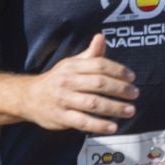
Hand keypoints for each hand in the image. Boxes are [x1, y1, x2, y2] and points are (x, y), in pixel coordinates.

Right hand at [20, 34, 138, 133]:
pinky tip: (113, 127)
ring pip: (93, 103)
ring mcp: (63, 100)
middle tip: (135, 94)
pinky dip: (99, 125)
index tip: (132, 78)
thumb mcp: (71, 64)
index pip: (99, 65)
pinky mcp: (61, 117)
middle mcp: (67, 81)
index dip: (118, 71)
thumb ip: (90, 54)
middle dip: (120, 89)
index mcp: (72, 66)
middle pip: (98, 84)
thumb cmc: (57, 79)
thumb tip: (102, 37)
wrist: (29, 97)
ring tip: (130, 111)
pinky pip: (83, 122)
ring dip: (114, 108)